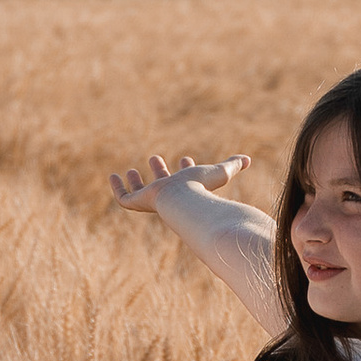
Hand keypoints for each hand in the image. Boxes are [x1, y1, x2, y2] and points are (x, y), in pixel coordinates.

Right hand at [107, 149, 251, 211]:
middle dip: (161, 171)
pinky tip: (112, 176)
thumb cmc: (202, 188)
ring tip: (131, 170)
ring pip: (142, 193)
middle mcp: (170, 195)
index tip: (187, 158)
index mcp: (187, 190)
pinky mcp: (138, 202)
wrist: (184, 201)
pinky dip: (117, 188)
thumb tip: (249, 159)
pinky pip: (124, 198)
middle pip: (164, 184)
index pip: (187, 179)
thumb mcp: (220, 172)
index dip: (188, 168)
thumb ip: (233, 165)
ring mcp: (153, 199)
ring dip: (137, 181)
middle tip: (156, 158)